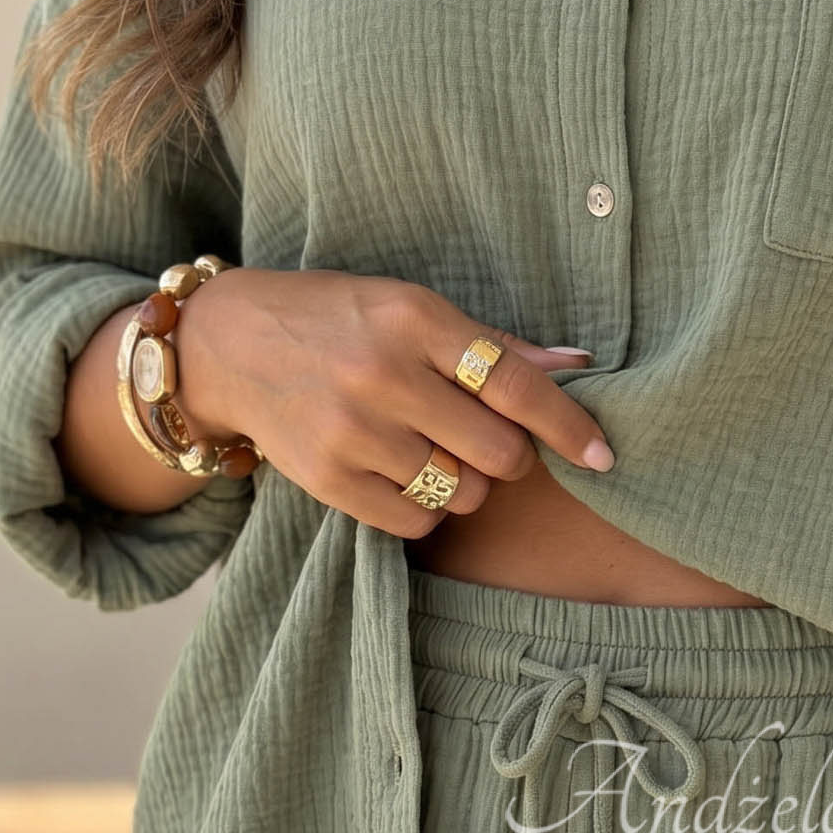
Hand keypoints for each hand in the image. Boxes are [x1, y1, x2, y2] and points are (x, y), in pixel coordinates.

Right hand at [175, 267, 606, 537]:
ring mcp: (354, 431)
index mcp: (415, 320)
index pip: (515, 383)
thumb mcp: (410, 309)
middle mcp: (385, 375)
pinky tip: (404, 475)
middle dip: (510, 458)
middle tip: (488, 444)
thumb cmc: (340, 322)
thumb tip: (579, 365)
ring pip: (462, 493)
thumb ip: (492, 345)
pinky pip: (418, 522)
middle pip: (499, 454)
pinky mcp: (329, 480)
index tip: (603, 456)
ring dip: (467, 484)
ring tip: (435, 453)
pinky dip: (426, 509)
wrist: (229, 345)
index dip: (569, 426)